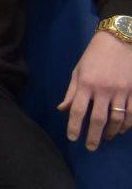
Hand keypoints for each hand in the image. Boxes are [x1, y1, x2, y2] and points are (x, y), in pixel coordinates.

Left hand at [59, 30, 131, 149]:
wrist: (118, 40)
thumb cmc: (94, 55)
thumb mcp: (78, 71)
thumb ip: (72, 92)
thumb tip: (63, 110)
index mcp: (86, 84)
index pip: (78, 111)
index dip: (74, 127)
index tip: (73, 138)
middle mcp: (103, 90)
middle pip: (98, 119)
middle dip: (93, 136)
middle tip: (90, 147)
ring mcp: (121, 91)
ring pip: (117, 119)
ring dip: (112, 132)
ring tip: (107, 138)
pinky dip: (128, 124)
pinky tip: (122, 129)